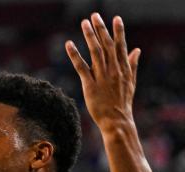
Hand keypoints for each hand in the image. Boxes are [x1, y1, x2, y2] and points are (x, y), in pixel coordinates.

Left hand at [65, 14, 139, 131]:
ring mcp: (102, 77)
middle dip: (101, 29)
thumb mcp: (131, 82)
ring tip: (84, 23)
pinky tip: (69, 44)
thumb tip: (137, 50)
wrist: (117, 120)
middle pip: (107, 45)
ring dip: (90, 36)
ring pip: (95, 52)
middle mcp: (113, 70)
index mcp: (123, 69)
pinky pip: (81, 67)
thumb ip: (132, 65)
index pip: (120, 46)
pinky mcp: (90, 85)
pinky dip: (75, 55)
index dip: (118, 32)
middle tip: (94, 16)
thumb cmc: (123, 102)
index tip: (116, 19)